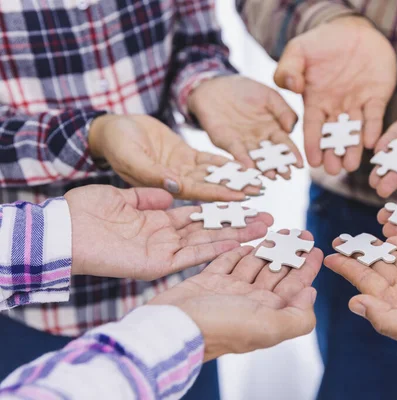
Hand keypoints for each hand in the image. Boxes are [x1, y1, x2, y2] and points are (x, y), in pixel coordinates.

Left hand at [66, 185, 272, 279]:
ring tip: (263, 230)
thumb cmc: (85, 210)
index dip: (221, 209)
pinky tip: (238, 242)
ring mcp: (163, 251)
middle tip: (268, 219)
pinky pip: (191, 256)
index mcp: (157, 220)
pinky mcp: (157, 264)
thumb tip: (171, 192)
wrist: (62, 230)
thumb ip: (148, 195)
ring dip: (235, 237)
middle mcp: (164, 237)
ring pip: (207, 243)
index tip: (245, 203)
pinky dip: (214, 249)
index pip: (197, 215)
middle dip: (239, 225)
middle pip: (209, 230)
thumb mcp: (121, 195)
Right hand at [88, 114, 259, 200]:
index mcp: (162, 188)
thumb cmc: (115, 143)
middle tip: (261, 198)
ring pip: (213, 177)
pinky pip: (208, 162)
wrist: (111, 128)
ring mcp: (181, 170)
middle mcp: (176, 183)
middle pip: (210, 190)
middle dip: (235, 194)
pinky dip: (225, 164)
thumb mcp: (130, 156)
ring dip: (234, 179)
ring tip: (257, 182)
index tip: (241, 201)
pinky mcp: (184, 156)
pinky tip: (243, 166)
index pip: (196, 197)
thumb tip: (175, 185)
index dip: (219, 199)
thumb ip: (152, 173)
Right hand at [150, 230, 322, 360]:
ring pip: (253, 265)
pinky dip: (237, 252)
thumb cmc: (219, 329)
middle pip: (276, 272)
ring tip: (279, 231)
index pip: (294, 286)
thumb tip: (311, 294)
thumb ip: (297, 316)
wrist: (173, 327)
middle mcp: (250, 301)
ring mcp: (228, 291)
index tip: (316, 249)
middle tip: (300, 233)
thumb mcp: (268, 327)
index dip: (307, 267)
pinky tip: (247, 243)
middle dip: (290, 252)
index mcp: (267, 312)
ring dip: (267, 248)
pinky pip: (226, 263)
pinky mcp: (207, 282)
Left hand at [188, 75, 301, 178]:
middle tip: (287, 176)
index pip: (285, 144)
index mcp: (273, 129)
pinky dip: (243, 160)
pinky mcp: (227, 142)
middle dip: (279, 166)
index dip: (292, 154)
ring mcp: (243, 143)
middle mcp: (259, 140)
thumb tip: (291, 128)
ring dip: (263, 169)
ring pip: (255, 158)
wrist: (216, 85)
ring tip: (271, 177)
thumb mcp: (269, 96)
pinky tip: (249, 166)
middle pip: (271, 156)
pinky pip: (236, 152)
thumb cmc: (245, 90)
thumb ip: (283, 111)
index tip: (300, 164)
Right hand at [275, 16, 396, 174]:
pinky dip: (373, 128)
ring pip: (354, 131)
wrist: (353, 30)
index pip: (313, 127)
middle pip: (334, 136)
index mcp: (315, 101)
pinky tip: (371, 142)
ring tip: (351, 166)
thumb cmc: (321, 41)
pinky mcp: (376, 98)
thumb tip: (291, 87)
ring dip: (353, 149)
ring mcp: (357, 104)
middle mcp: (336, 108)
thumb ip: (288, 69)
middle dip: (333, 153)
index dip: (312, 145)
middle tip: (334, 171)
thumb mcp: (298, 50)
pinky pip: (374, 116)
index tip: (311, 163)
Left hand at [324, 236, 396, 365]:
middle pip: (377, 269)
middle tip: (343, 237)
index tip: (330, 255)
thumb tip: (353, 303)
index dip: (347, 268)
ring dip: (382, 247)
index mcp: (396, 309)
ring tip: (366, 232)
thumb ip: (384, 317)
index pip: (365, 283)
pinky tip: (396, 236)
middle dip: (360, 253)